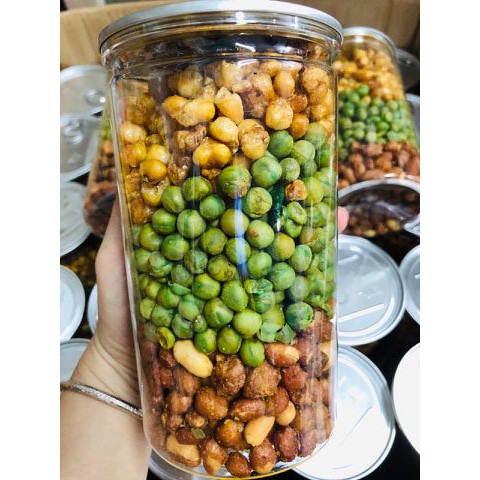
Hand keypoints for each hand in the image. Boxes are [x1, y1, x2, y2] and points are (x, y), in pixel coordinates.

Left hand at [83, 203, 348, 401]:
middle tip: (319, 188)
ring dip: (310, 244)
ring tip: (338, 219)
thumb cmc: (120, 314)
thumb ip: (124, 226)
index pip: (230, 212)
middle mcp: (225, 268)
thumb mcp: (117, 262)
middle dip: (294, 210)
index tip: (269, 165)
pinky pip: (279, 309)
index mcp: (200, 248)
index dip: (249, 190)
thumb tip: (129, 179)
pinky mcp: (247, 328)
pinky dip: (306, 294)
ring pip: (279, 266)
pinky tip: (327, 276)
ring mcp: (239, 297)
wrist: (127, 372)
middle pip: (263, 234)